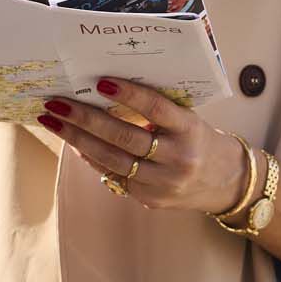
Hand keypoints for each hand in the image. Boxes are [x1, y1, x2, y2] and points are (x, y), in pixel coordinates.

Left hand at [36, 78, 249, 213]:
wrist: (227, 182)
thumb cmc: (199, 140)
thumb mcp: (188, 120)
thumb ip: (157, 110)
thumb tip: (105, 92)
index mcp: (191, 130)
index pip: (157, 108)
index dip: (129, 95)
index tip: (101, 81)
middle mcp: (178, 158)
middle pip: (125, 137)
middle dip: (85, 118)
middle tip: (57, 103)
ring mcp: (163, 183)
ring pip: (112, 159)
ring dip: (77, 139)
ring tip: (54, 121)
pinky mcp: (150, 199)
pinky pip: (113, 176)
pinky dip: (91, 158)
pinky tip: (73, 143)